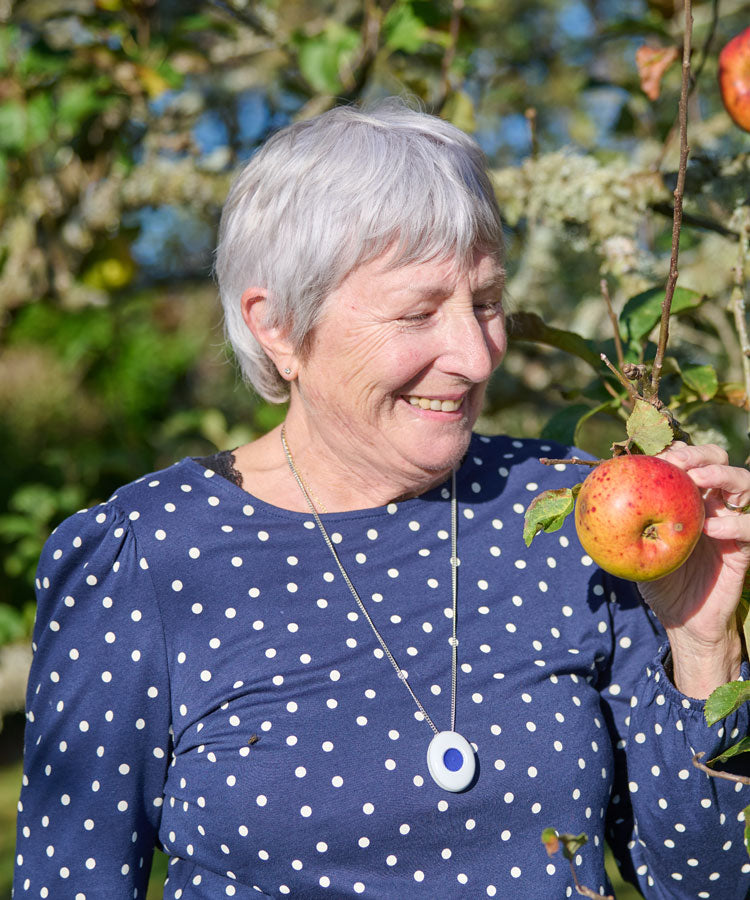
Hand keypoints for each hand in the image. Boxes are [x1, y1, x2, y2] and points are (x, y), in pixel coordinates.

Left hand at [636, 442, 749, 697]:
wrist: (683, 620)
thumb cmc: (657, 582)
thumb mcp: (632, 550)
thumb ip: (618, 523)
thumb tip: (581, 493)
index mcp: (686, 498)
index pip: (687, 459)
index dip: (675, 450)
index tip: (655, 456)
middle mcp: (711, 503)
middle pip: (717, 459)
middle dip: (699, 454)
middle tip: (678, 464)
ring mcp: (731, 522)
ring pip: (744, 483)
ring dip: (722, 475)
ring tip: (699, 481)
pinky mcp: (745, 547)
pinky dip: (735, 522)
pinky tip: (711, 528)